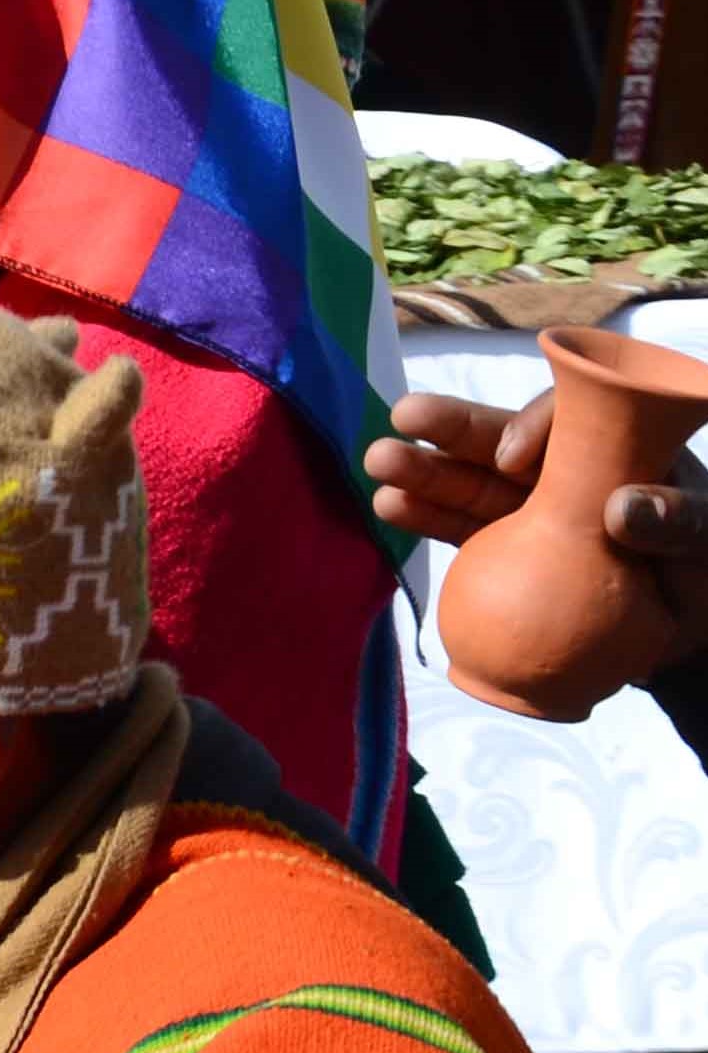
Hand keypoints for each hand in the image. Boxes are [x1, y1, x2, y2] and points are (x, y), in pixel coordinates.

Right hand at [368, 387, 707, 560]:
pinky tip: (387, 506)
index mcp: (618, 450)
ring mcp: (528, 511)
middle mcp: (566, 471)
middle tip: (404, 417)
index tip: (511, 457)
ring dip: (422, 470)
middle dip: (452, 428)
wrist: (677, 636)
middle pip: (504, 440)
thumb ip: (680, 521)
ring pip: (469, 481)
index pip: (572, 417)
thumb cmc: (704, 575)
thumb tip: (621, 509)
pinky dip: (423, 517)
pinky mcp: (503, 551)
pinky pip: (458, 530)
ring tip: (378, 463)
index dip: (536, 424)